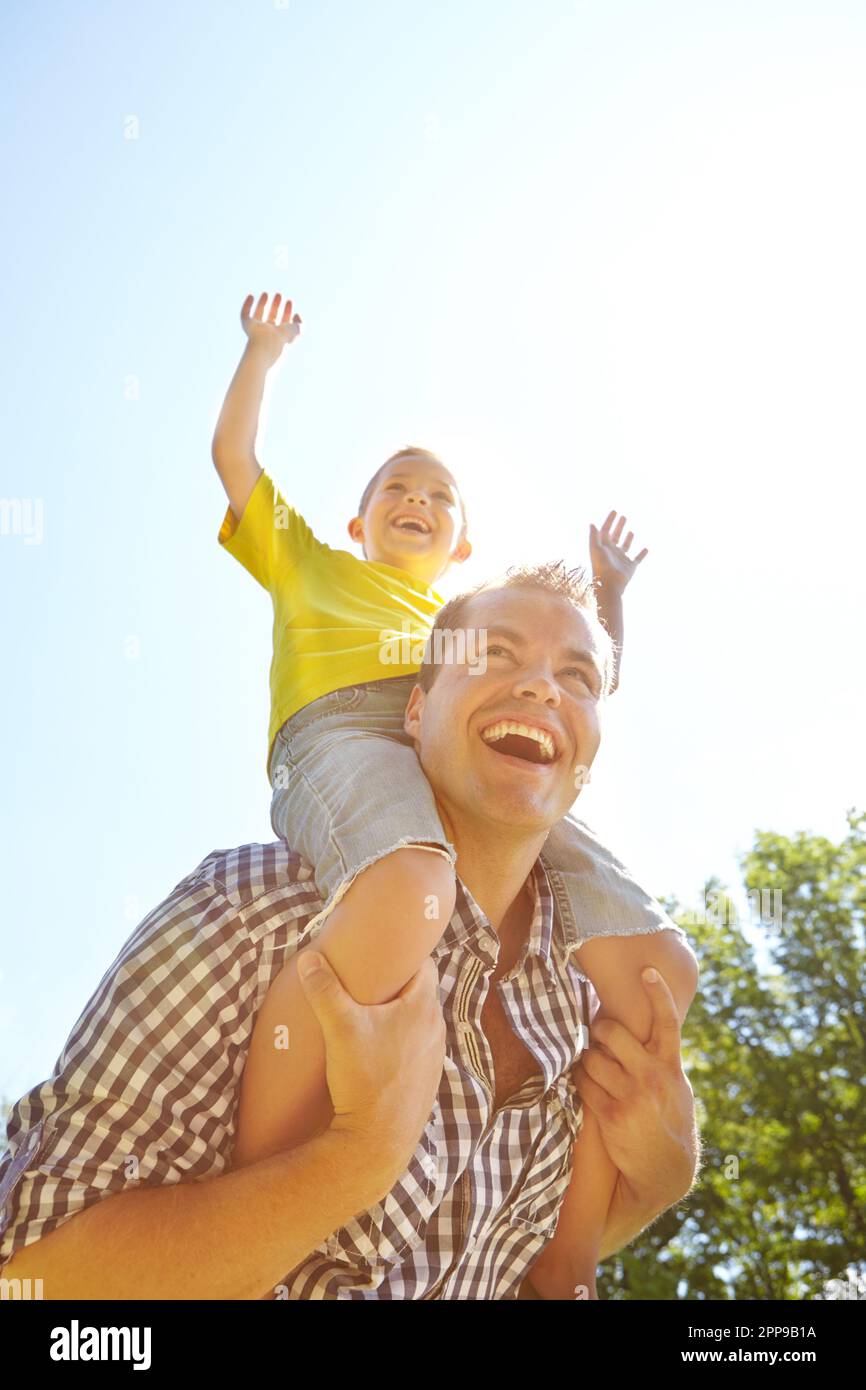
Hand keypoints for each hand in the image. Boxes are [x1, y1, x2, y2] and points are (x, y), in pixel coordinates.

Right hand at [240, 291, 301, 365]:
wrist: (267, 344)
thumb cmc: (283, 338)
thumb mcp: (297, 330)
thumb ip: (300, 323)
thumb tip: (297, 315)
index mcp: (281, 335)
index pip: (284, 322)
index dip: (288, 311)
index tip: (290, 301)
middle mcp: (269, 333)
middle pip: (272, 317)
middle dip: (276, 305)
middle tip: (279, 295)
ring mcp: (257, 329)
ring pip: (259, 314)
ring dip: (262, 303)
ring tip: (266, 293)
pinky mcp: (247, 326)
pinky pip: (244, 315)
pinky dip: (246, 305)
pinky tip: (251, 296)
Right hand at [296, 951, 445, 1196]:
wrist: (376, 1143)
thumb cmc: (362, 1080)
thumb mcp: (339, 1028)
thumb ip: (324, 990)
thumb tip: (309, 958)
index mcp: (423, 1008)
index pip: (424, 966)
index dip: (405, 955)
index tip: (384, 951)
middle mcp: (436, 1030)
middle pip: (420, 994)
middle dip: (397, 985)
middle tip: (369, 979)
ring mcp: (434, 1058)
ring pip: (419, 1023)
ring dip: (400, 1017)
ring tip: (371, 1015)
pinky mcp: (427, 1081)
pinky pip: (417, 1049)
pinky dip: (401, 1043)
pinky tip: (378, 1051)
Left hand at [571, 969, 697, 1218]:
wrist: (667, 1170)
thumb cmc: (670, 1121)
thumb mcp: (677, 1088)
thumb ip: (662, 1059)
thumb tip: (646, 1028)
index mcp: (671, 1066)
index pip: (667, 1022)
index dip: (658, 993)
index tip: (647, 970)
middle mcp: (653, 1077)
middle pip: (614, 1033)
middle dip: (599, 1029)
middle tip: (598, 1033)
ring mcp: (632, 1095)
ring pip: (593, 1058)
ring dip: (586, 1058)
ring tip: (591, 1064)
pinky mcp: (611, 1114)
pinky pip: (583, 1084)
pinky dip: (579, 1079)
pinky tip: (583, 1081)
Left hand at [589, 511, 647, 593]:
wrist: (610, 584)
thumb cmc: (601, 566)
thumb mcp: (595, 549)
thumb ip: (593, 536)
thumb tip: (592, 523)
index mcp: (603, 547)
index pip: (606, 530)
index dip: (609, 520)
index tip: (614, 511)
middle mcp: (612, 552)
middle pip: (615, 536)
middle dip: (619, 526)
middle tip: (623, 517)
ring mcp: (621, 559)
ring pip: (625, 546)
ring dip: (628, 539)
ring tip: (631, 532)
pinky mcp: (630, 566)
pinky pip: (637, 559)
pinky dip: (642, 554)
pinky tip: (646, 549)